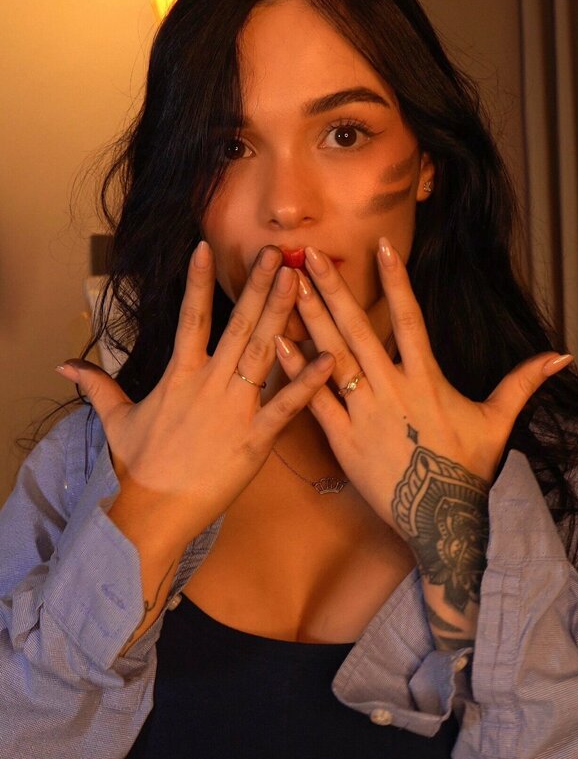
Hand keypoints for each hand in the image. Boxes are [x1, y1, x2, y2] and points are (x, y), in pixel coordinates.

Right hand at [55, 242, 334, 547]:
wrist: (153, 511)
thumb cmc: (137, 466)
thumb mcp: (115, 419)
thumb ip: (96, 385)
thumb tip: (65, 365)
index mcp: (179, 376)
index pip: (190, 318)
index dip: (198, 282)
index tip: (207, 247)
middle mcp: (209, 384)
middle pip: (237, 326)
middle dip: (256, 287)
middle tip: (274, 254)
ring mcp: (234, 409)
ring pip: (263, 353)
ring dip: (281, 315)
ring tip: (296, 282)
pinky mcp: (255, 438)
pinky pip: (286, 406)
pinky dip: (308, 382)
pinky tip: (329, 357)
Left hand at [275, 238, 572, 561]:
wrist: (440, 519)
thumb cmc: (467, 469)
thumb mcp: (497, 422)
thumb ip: (521, 384)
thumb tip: (560, 356)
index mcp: (426, 379)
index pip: (410, 318)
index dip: (396, 281)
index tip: (381, 247)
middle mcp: (392, 389)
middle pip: (359, 330)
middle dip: (334, 290)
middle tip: (310, 256)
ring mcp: (365, 413)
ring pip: (332, 358)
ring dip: (310, 321)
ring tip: (289, 288)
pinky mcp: (343, 440)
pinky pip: (315, 400)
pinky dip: (297, 372)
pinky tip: (278, 343)